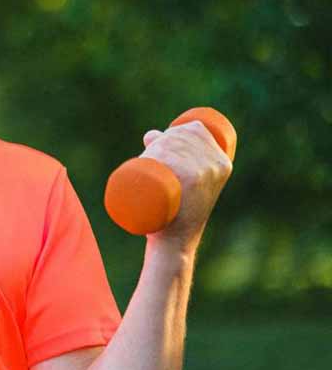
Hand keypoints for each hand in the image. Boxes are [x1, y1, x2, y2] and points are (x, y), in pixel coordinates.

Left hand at [140, 121, 233, 252]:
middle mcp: (217, 164)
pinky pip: (169, 155)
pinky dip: (156, 153)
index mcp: (223, 162)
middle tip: (148, 157)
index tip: (159, 145)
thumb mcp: (184, 181)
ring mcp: (204, 171)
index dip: (175, 131)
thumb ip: (173, 154)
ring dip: (153, 149)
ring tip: (146, 163)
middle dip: (159, 140)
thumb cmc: (176, 210)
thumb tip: (151, 134)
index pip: (196, 129)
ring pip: (170, 144)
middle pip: (180, 135)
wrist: (175, 240)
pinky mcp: (191, 179)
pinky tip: (150, 159)